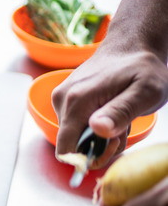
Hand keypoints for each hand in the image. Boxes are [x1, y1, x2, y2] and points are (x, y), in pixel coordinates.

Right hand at [51, 48, 167, 167]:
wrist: (130, 46)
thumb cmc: (142, 69)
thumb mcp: (146, 92)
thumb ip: (122, 112)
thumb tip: (97, 129)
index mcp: (77, 101)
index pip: (66, 150)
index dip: (89, 158)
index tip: (113, 144)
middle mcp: (62, 100)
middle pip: (72, 145)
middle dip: (99, 146)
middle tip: (123, 128)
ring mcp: (60, 98)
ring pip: (74, 136)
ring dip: (98, 136)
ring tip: (119, 117)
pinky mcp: (62, 98)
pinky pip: (74, 124)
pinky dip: (92, 126)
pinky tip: (108, 111)